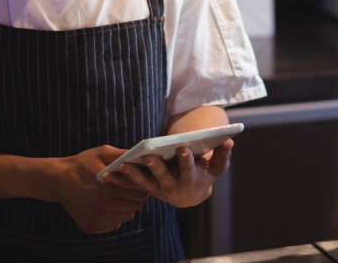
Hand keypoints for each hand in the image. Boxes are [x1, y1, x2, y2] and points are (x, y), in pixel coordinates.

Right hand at [47, 145, 150, 233]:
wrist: (57, 180)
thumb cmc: (82, 164)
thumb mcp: (101, 153)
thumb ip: (122, 155)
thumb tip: (142, 157)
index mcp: (107, 188)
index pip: (140, 192)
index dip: (140, 185)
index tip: (137, 180)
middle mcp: (103, 207)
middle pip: (136, 205)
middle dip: (135, 196)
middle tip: (129, 188)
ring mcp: (97, 219)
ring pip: (127, 216)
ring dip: (126, 206)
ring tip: (118, 196)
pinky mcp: (91, 227)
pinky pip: (115, 224)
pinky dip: (115, 216)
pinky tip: (107, 205)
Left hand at [102, 140, 233, 207]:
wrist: (191, 195)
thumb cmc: (204, 175)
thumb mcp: (215, 167)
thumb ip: (222, 155)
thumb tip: (230, 141)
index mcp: (190, 179)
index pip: (189, 168)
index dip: (186, 159)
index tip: (183, 148)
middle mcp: (173, 186)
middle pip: (163, 177)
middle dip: (156, 167)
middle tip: (148, 157)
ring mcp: (159, 190)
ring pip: (144, 183)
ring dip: (133, 176)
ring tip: (123, 166)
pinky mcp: (147, 190)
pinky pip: (132, 186)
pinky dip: (120, 182)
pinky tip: (108, 175)